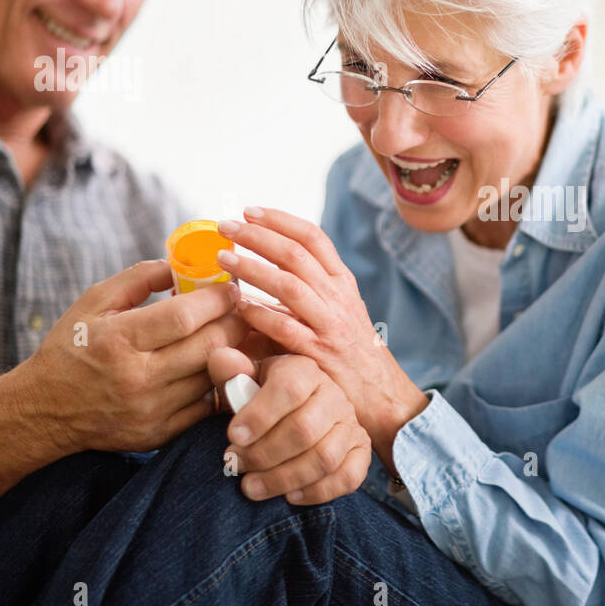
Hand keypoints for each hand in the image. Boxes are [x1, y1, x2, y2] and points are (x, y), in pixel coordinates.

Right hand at [16, 260, 247, 454]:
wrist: (44, 411)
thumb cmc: (71, 348)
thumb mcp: (92, 303)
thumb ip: (138, 278)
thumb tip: (182, 264)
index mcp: (117, 340)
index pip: (183, 317)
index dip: (216, 300)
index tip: (230, 289)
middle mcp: (137, 379)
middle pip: (208, 347)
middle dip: (234, 323)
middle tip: (241, 310)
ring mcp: (151, 411)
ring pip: (213, 376)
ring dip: (232, 352)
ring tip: (234, 334)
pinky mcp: (160, 434)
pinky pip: (207, 406)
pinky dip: (218, 383)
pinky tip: (218, 366)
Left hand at [208, 348, 370, 503]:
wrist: (291, 413)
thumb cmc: (261, 397)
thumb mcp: (242, 381)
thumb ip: (229, 372)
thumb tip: (222, 359)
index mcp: (304, 370)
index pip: (290, 388)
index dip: (260, 415)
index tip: (232, 437)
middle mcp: (333, 395)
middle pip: (305, 429)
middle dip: (264, 454)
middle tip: (235, 466)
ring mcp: (350, 424)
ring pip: (325, 458)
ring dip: (284, 478)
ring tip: (251, 487)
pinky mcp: (360, 452)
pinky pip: (349, 477)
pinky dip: (318, 491)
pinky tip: (289, 495)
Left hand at [215, 209, 428, 468]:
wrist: (380, 394)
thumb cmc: (350, 352)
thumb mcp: (341, 310)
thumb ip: (312, 287)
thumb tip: (265, 262)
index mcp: (343, 283)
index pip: (313, 238)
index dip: (280, 221)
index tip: (249, 211)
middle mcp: (339, 298)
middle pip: (296, 255)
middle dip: (258, 236)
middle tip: (226, 226)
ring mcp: (330, 326)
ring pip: (290, 286)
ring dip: (253, 269)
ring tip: (223, 258)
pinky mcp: (319, 355)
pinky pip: (286, 328)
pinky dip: (260, 313)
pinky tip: (238, 305)